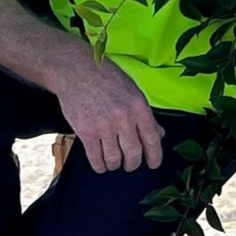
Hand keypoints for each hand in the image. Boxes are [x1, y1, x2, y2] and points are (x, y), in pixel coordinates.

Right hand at [52, 53, 166, 172]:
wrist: (76, 70)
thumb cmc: (105, 77)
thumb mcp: (132, 91)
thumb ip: (144, 114)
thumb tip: (159, 134)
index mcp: (138, 106)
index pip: (152, 139)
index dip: (154, 156)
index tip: (153, 164)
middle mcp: (123, 118)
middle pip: (133, 153)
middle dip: (132, 164)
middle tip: (130, 165)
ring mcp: (104, 126)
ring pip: (114, 159)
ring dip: (115, 165)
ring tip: (113, 163)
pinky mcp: (86, 132)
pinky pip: (95, 158)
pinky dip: (99, 166)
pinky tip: (100, 165)